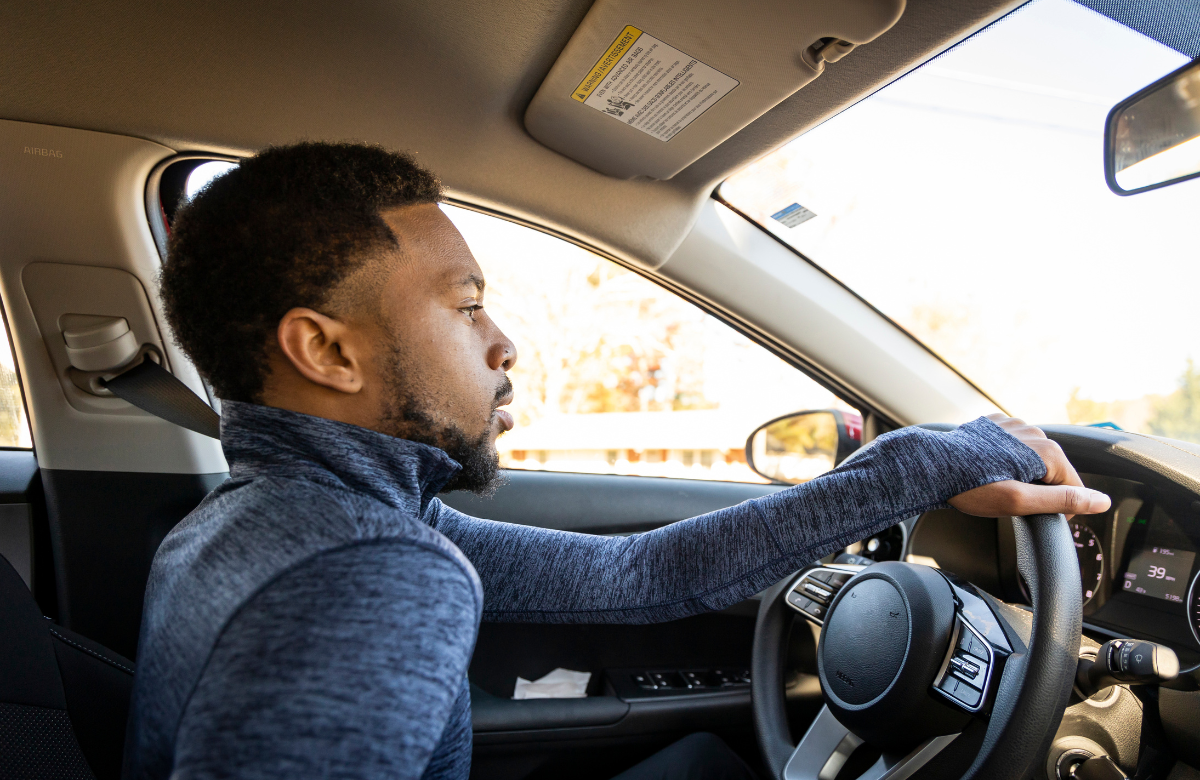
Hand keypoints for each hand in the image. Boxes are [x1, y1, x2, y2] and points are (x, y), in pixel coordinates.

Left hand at [948, 414, 1110, 518]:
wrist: (930, 465)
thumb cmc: (971, 487)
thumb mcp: (1020, 502)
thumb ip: (1063, 501)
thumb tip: (1101, 502)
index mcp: (1047, 451)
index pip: (1073, 485)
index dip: (1062, 507)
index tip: (1042, 518)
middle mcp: (1035, 432)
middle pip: (1053, 470)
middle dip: (1040, 488)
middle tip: (1013, 503)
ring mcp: (1014, 425)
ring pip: (1032, 456)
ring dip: (1024, 473)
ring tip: (997, 486)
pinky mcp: (994, 424)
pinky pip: (1012, 445)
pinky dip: (1007, 458)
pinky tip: (989, 470)